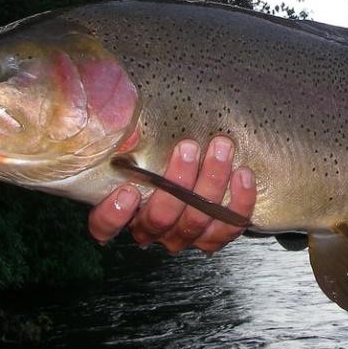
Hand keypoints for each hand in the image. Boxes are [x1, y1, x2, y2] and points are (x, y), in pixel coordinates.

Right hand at [87, 135, 255, 254]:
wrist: (200, 154)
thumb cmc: (158, 141)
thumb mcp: (135, 132)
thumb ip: (123, 128)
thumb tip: (122, 113)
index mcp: (123, 209)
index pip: (105, 226)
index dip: (114, 215)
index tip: (128, 190)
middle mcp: (151, 228)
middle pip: (160, 220)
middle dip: (177, 183)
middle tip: (189, 147)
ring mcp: (182, 235)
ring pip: (194, 223)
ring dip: (210, 184)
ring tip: (220, 149)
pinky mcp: (213, 234)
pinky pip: (227, 228)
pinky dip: (238, 202)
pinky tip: (242, 173)